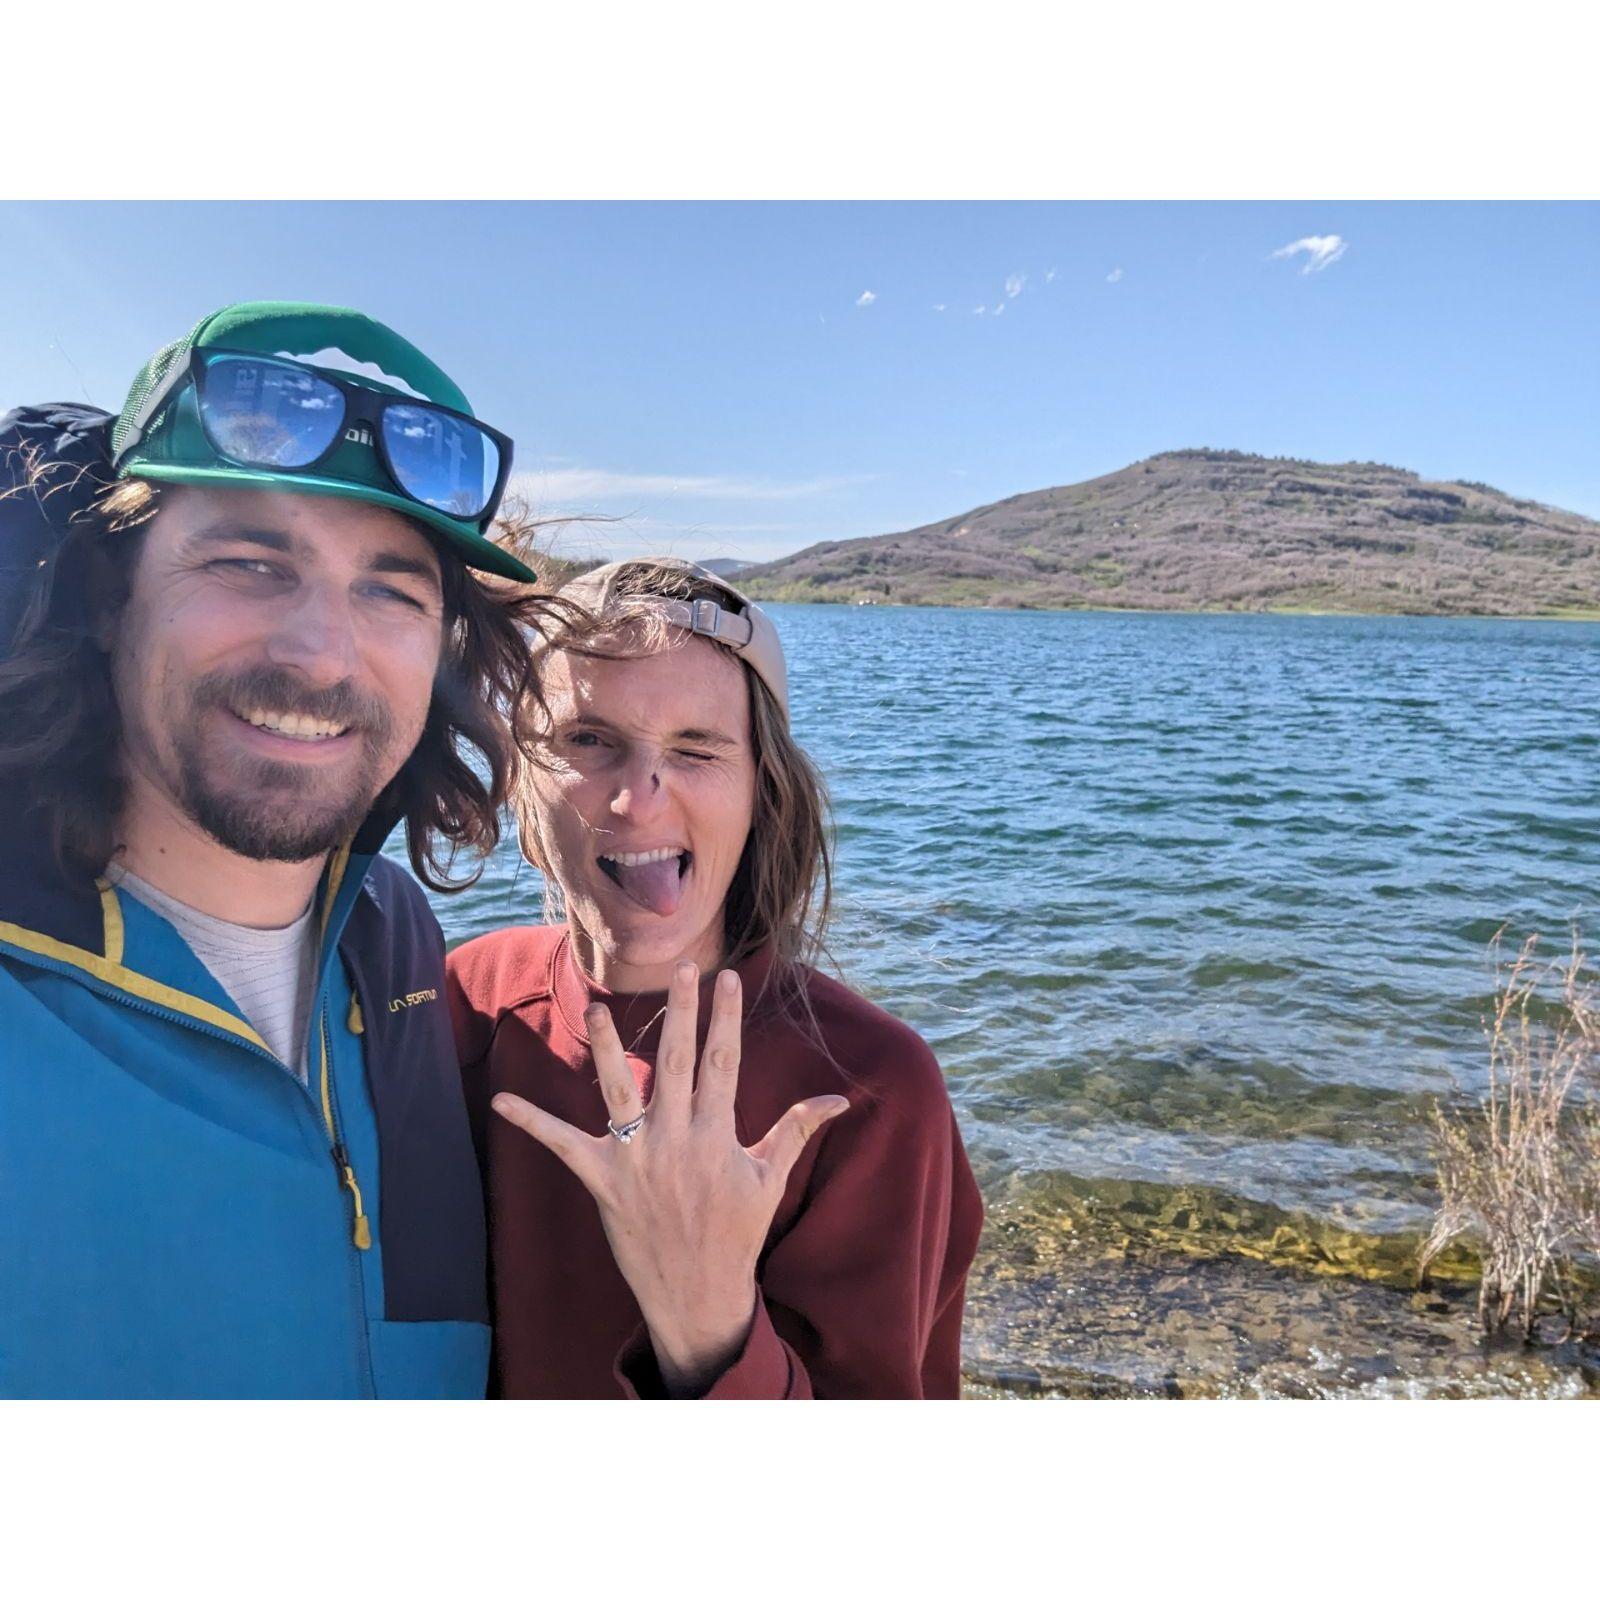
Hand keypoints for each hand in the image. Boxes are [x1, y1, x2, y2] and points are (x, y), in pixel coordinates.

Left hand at [492, 961, 849, 1395]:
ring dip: (605, 1047)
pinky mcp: (602, 1182)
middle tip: (679, 967)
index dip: (725, 1018)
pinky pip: (561, 1145)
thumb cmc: (737, 1232)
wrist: (699, 1294)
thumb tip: (839, 1098)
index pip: (724, 1062)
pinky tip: (500, 1101)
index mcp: (718, 1135)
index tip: (727, 978)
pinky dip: (531, 1122)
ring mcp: (636, 1160)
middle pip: (678, 1062)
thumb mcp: (770, 1178)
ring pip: (618, 1091)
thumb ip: (796, 1129)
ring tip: (593, 1008)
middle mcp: (677, 1140)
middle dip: (680, 1012)